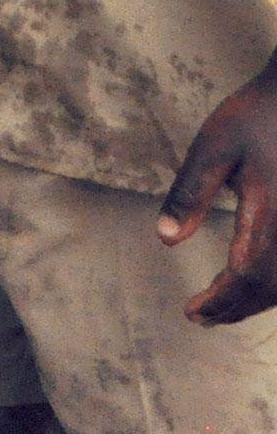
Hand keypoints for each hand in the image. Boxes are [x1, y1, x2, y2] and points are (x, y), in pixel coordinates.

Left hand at [158, 61, 276, 324]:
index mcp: (272, 213)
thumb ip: (190, 192)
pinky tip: (254, 281)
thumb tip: (167, 239)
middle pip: (271, 286)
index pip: (246, 275)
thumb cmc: (258, 116)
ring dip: (258, 300)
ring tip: (222, 307)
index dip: (221, 301)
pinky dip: (276, 282)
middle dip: (236, 307)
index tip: (192, 313)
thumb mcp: (214, 147)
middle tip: (201, 317)